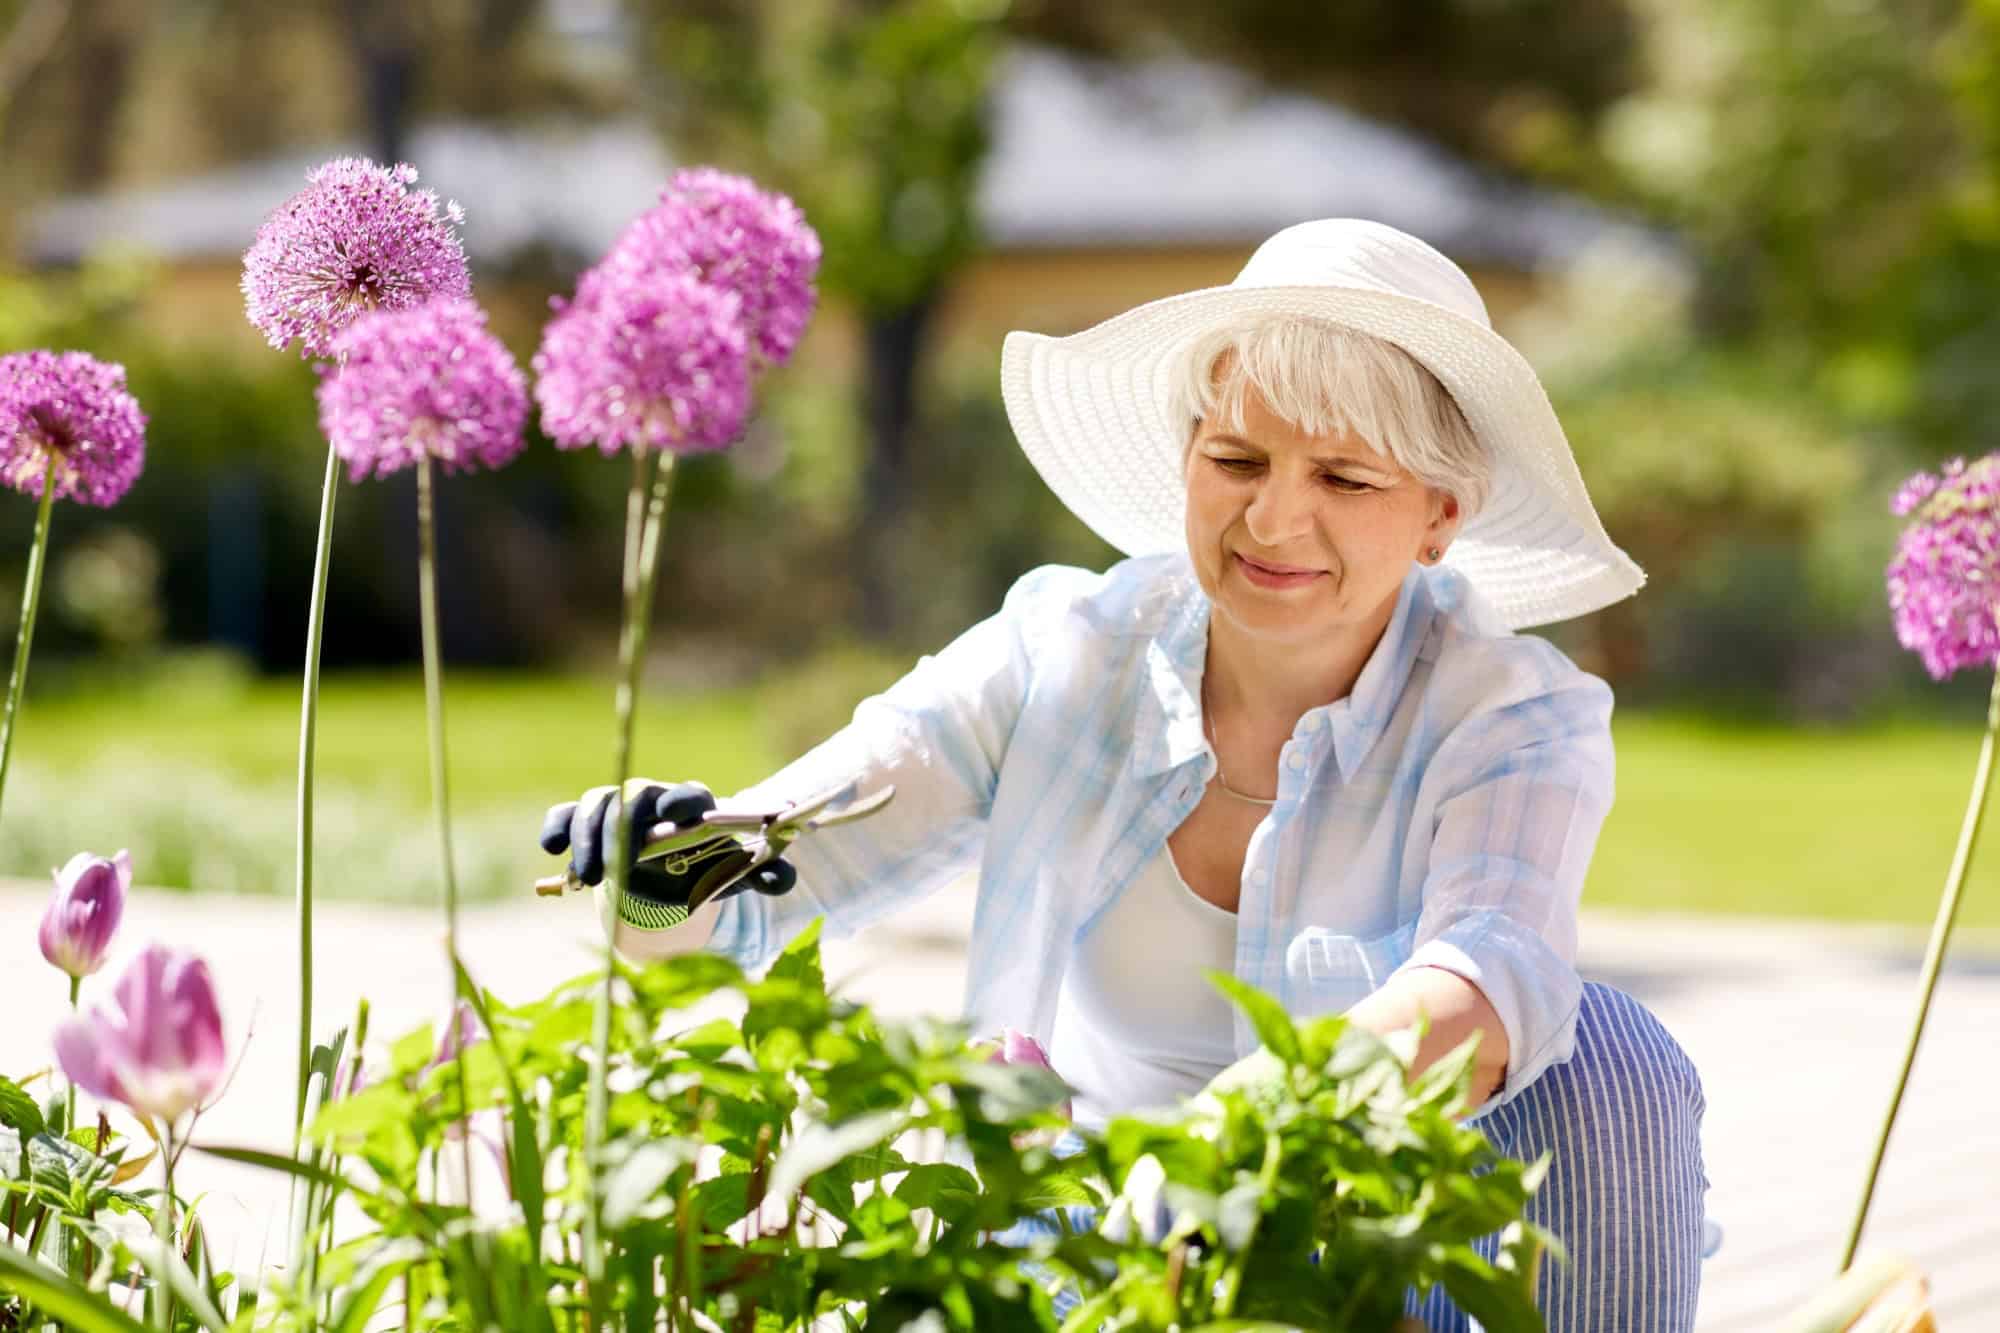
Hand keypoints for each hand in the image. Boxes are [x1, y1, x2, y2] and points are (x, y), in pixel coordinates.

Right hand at [538, 779, 797, 930]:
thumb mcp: (738, 874)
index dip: (682, 801)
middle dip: (621, 830)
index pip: (688, 794)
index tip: (676, 814)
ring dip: (587, 837)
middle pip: (634, 798)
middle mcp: (654, 801)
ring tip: (585, 878)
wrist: (674, 872)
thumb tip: (781, 877)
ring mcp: (618, 808)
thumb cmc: (708, 867)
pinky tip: (552, 849)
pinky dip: (557, 825)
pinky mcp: (589, 822)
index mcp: (694, 808)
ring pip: (597, 803)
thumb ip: (767, 875)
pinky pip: (566, 812)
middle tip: (610, 872)